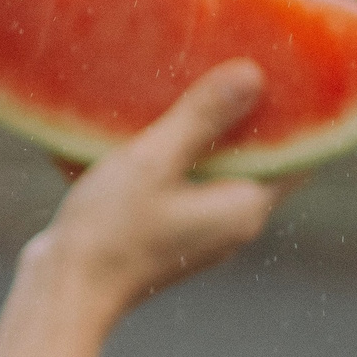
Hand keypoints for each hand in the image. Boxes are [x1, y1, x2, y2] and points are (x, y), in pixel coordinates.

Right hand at [25, 62, 298, 327]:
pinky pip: (176, 184)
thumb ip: (202, 117)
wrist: (63, 294)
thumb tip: (252, 74)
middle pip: (250, 157)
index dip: (292, 110)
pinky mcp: (164, 234)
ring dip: (194, 133)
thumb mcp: (153, 161)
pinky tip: (133, 126)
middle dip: (236, 114)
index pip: (293, 153)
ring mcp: (198, 232)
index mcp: (244, 207)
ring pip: (208, 169)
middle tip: (223, 62)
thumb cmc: (111, 231)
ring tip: (176, 84)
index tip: (279, 67)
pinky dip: (163, 157)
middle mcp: (231, 223)